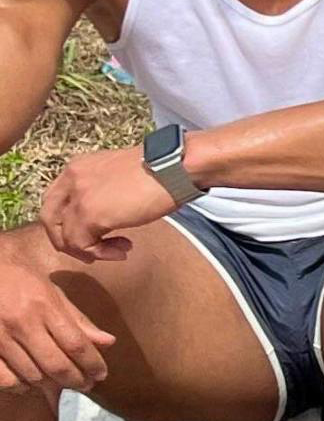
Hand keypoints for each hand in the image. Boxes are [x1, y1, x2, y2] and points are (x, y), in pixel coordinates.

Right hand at [0, 259, 117, 395]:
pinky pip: (4, 379)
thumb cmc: (20, 278)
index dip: (92, 364)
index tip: (101, 374)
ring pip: (31, 375)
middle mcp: (22, 324)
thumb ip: (78, 319)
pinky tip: (30, 383)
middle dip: (76, 380)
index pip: (76, 344)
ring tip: (63, 385)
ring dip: (51, 386)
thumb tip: (109, 342)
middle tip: (86, 385)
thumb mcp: (52, 291)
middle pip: (56, 364)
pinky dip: (20, 386)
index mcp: (45, 306)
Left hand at [38, 147, 175, 262]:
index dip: (68, 221)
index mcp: (78, 167)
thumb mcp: (121, 175)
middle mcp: (71, 180)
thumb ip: (103, 189)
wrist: (177, 166)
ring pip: (65, 237)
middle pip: (50, 219)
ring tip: (118, 251)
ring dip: (90, 250)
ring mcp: (78, 198)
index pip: (55, 200)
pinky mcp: (89, 216)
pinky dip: (101, 254)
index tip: (93, 230)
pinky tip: (122, 250)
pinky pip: (82, 245)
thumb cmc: (163, 169)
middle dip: (69, 240)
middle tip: (94, 249)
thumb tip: (105, 213)